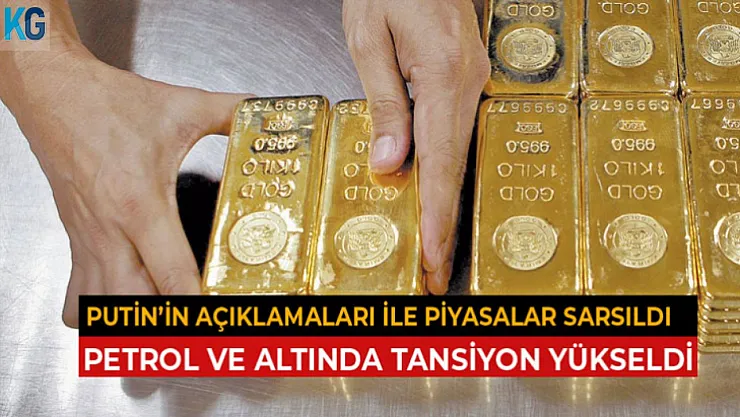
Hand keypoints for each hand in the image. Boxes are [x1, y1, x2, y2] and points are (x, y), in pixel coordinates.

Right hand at [5, 51, 246, 326]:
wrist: (51, 91)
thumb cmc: (107, 102)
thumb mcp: (181, 105)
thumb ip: (232, 112)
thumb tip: (267, 115)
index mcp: (142, 203)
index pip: (173, 273)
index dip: (198, 307)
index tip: (221, 322)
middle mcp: (111, 231)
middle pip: (131, 307)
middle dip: (163, 330)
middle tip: (195, 338)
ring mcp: (89, 241)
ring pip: (100, 309)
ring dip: (130, 326)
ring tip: (161, 334)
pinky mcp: (75, 241)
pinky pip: (76, 297)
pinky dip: (96, 314)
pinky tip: (121, 308)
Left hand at [342, 0, 489, 292]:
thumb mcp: (368, 37)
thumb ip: (384, 104)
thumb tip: (389, 164)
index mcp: (442, 74)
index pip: (440, 161)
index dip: (436, 214)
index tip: (432, 254)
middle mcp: (469, 83)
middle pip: (457, 168)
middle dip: (445, 224)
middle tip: (435, 270)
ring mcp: (474, 82)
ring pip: (459, 156)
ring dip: (446, 204)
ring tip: (434, 246)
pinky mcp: (466, 80)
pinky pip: (457, 136)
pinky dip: (446, 173)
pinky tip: (435, 197)